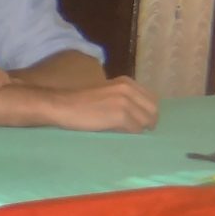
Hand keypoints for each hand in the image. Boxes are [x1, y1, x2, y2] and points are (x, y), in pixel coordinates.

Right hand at [40, 76, 160, 132]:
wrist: (61, 106)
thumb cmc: (79, 102)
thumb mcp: (105, 91)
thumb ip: (122, 96)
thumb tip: (138, 112)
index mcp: (126, 82)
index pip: (151, 98)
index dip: (147, 111)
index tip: (140, 119)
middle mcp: (128, 89)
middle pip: (153, 109)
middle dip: (148, 120)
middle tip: (138, 129)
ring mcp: (125, 102)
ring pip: (147, 120)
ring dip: (139, 128)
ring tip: (126, 131)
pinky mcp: (120, 116)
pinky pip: (135, 129)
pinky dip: (130, 133)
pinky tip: (118, 133)